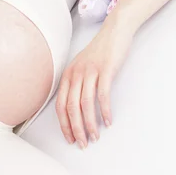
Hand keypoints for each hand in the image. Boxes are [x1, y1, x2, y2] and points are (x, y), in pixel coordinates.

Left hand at [55, 19, 132, 148]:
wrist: (114, 31)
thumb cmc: (99, 51)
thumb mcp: (82, 66)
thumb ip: (76, 83)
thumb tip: (75, 109)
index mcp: (68, 73)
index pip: (60, 104)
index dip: (64, 124)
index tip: (70, 138)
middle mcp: (76, 72)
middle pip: (71, 107)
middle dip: (76, 128)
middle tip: (83, 143)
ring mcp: (90, 70)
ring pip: (85, 103)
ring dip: (90, 124)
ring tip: (95, 137)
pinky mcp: (105, 69)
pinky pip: (102, 94)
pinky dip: (104, 110)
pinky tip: (108, 121)